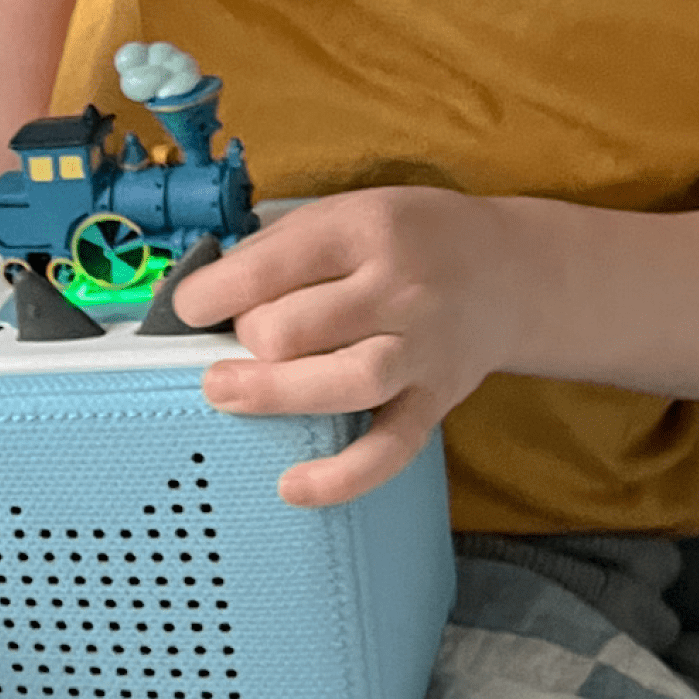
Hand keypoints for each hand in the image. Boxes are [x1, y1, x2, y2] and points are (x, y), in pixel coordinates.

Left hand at [172, 187, 531, 506]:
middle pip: (295, 329)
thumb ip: (277, 249)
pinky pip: (389, 449)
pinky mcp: (434, 401)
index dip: (210, 295)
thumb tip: (202, 295)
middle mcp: (399, 290)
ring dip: (271, 394)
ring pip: (341, 384)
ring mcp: (421, 350)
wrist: (510, 271)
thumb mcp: (346, 212)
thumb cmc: (408, 240)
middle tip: (241, 339)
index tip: (187, 308)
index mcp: (365, 231)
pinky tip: (292, 486)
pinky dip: (342, 477)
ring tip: (224, 393)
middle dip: (247, 338)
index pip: (269, 269)